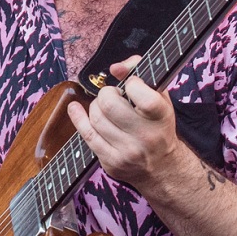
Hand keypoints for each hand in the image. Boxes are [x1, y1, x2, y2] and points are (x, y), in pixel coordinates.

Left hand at [66, 55, 183, 188]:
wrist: (161, 167)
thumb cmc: (158, 126)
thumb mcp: (160, 98)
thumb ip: (141, 73)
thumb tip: (115, 68)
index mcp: (161, 117)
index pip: (138, 92)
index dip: (130, 83)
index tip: (132, 85)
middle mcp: (146, 136)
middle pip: (109, 104)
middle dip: (106, 93)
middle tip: (113, 96)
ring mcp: (127, 151)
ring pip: (96, 118)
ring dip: (96, 106)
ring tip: (105, 108)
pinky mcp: (111, 162)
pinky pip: (86, 135)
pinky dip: (78, 117)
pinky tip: (75, 108)